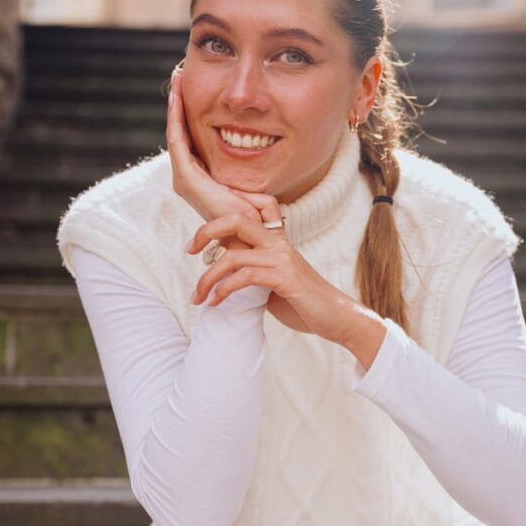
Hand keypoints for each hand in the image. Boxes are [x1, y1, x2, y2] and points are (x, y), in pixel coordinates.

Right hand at [167, 67, 276, 251]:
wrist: (251, 236)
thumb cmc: (257, 219)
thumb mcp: (256, 191)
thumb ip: (257, 179)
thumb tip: (270, 170)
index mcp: (201, 178)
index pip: (191, 138)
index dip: (190, 114)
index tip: (192, 89)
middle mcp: (188, 178)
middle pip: (180, 132)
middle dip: (179, 104)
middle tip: (179, 77)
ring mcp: (184, 178)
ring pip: (176, 133)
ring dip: (176, 106)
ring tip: (177, 80)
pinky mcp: (186, 178)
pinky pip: (178, 140)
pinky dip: (176, 118)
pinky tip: (178, 97)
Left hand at [186, 211, 366, 342]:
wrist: (337, 317)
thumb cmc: (305, 303)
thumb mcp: (275, 281)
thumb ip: (254, 269)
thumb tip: (224, 271)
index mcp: (277, 240)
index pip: (254, 208)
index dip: (226, 211)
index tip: (201, 236)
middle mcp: (279, 243)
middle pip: (236, 219)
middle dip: (206, 230)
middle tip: (188, 249)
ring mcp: (281, 258)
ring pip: (233, 255)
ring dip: (207, 278)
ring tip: (197, 297)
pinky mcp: (283, 277)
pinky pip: (243, 276)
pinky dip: (223, 290)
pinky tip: (216, 303)